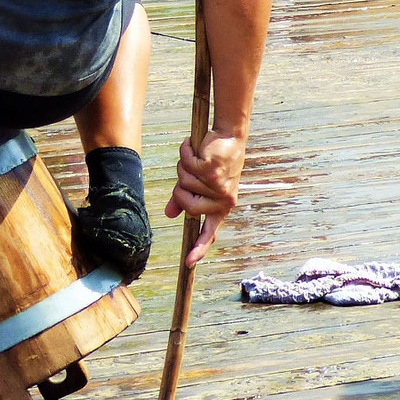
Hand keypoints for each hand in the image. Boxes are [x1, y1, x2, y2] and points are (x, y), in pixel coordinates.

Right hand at [164, 130, 245, 266]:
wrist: (230, 136)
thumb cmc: (215, 160)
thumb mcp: (199, 183)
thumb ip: (184, 198)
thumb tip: (169, 215)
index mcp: (221, 207)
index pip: (210, 233)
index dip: (199, 248)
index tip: (189, 263)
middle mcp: (222, 200)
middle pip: (188, 206)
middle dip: (179, 189)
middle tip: (186, 171)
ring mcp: (218, 186)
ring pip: (184, 183)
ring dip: (184, 165)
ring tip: (196, 156)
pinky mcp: (212, 171)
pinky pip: (187, 164)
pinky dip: (186, 151)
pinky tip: (194, 146)